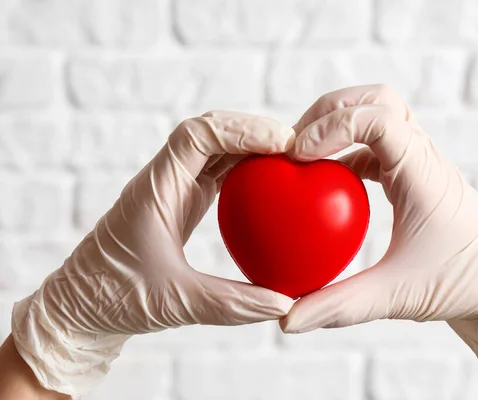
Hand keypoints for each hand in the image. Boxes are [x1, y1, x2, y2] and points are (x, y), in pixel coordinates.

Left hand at [11, 111, 295, 396]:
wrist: (84, 307)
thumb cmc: (115, 299)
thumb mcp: (175, 303)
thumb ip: (231, 303)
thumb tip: (284, 303)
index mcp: (156, 190)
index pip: (197, 135)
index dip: (241, 128)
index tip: (282, 142)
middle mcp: (165, 180)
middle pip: (212, 132)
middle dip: (254, 131)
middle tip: (297, 147)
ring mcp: (174, 189)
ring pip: (217, 149)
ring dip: (252, 147)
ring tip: (291, 158)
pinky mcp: (183, 202)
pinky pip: (219, 172)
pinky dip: (247, 170)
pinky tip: (272, 185)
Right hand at [280, 85, 477, 396]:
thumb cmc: (463, 285)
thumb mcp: (398, 297)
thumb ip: (340, 306)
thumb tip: (286, 320)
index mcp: (423, 172)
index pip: (379, 118)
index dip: (333, 125)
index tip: (300, 155)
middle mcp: (423, 156)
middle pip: (377, 99)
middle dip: (331, 110)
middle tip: (295, 143)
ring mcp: (420, 162)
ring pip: (378, 115)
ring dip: (338, 125)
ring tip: (303, 155)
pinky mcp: (413, 176)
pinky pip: (375, 146)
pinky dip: (345, 151)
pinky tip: (325, 183)